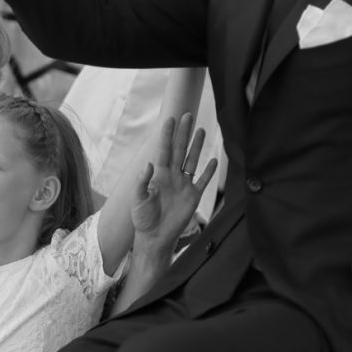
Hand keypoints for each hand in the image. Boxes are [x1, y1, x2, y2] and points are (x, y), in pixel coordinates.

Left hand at [131, 113, 216, 250]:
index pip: (164, 150)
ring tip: (201, 130)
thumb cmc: (143, 218)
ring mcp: (183, 185)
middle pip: (180, 150)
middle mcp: (172, 176)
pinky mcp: (193, 196)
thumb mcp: (138, 199)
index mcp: (158, 175)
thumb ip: (142, 182)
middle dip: (184, 133)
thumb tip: (149, 164)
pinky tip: (213, 160)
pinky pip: (202, 181)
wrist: (155, 236)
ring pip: (192, 161)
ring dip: (197, 146)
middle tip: (188, 115)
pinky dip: (208, 171)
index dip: (167, 135)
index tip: (170, 119)